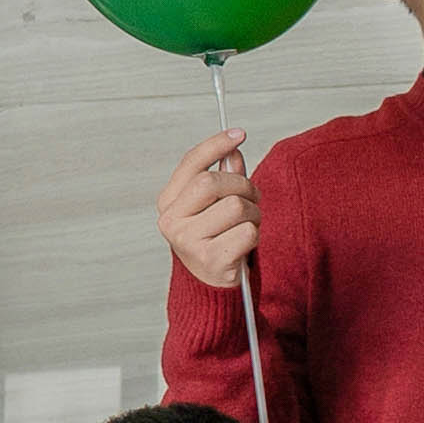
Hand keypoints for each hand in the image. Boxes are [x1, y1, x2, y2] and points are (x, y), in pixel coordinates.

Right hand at [156, 128, 260, 290]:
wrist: (211, 289)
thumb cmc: (214, 242)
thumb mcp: (214, 207)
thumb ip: (223, 179)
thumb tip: (234, 152)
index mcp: (169, 203)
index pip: (192, 163)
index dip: (216, 144)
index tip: (239, 133)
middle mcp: (172, 221)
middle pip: (213, 182)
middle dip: (243, 186)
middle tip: (253, 197)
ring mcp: (188, 242)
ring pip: (235, 206)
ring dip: (253, 214)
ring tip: (249, 225)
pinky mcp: (210, 260)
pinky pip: (247, 232)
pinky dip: (254, 236)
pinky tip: (245, 245)